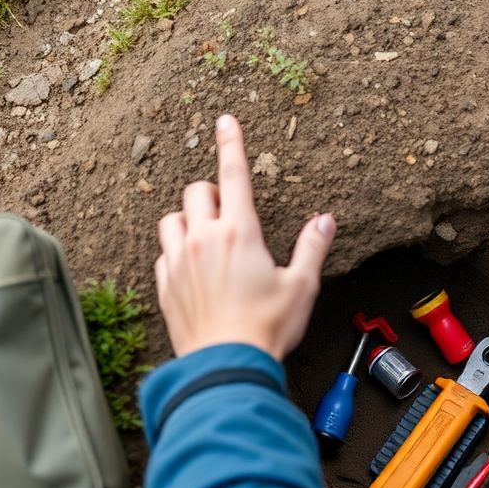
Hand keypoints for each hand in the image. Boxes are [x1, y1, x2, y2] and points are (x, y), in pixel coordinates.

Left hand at [155, 114, 336, 359]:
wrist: (225, 366)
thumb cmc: (267, 328)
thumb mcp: (301, 287)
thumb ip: (312, 249)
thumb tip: (325, 221)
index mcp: (239, 232)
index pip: (234, 174)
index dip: (231, 143)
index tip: (225, 121)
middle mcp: (204, 239)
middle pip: (196, 192)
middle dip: (210, 192)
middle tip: (226, 210)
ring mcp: (179, 262)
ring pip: (171, 220)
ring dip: (187, 220)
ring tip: (205, 238)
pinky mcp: (165, 286)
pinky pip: (163, 255)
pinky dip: (176, 252)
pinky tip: (192, 269)